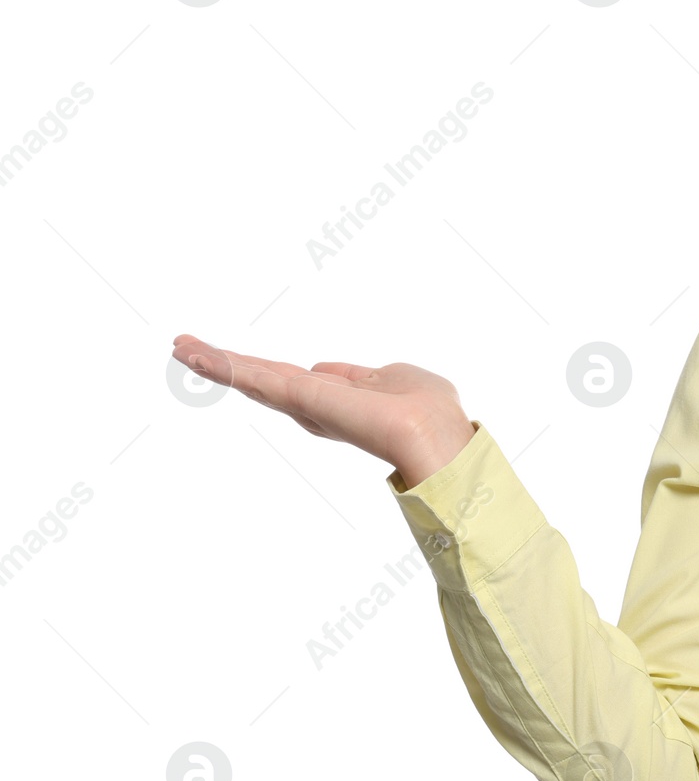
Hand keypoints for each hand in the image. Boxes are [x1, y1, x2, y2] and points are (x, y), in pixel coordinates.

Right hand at [171, 334, 475, 487]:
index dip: (258, 368)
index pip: (288, 380)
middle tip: (182, 345)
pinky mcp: (301, 399)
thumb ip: (358, 375)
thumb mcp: (393, 378)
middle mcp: (314, 406)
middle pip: (261, 379)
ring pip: (253, 378)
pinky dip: (227, 366)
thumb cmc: (428, 411)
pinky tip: (196, 355)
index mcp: (335, 398)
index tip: (227, 355)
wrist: (434, 435)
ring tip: (180, 345)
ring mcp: (305, 405)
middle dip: (225, 363)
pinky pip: (258, 379)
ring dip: (216, 361)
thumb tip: (323, 368)